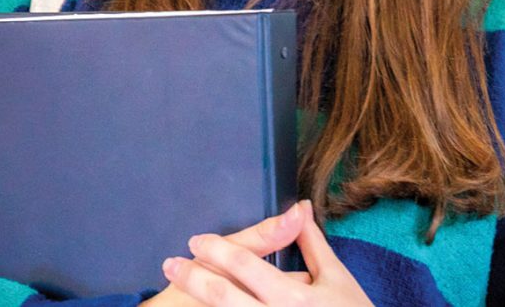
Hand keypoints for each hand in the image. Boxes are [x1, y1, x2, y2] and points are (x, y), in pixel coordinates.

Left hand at [162, 200, 373, 305]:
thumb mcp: (334, 278)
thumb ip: (312, 243)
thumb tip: (300, 207)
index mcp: (292, 297)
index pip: (245, 265)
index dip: (216, 250)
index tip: (196, 241)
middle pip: (223, 296)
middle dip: (192, 278)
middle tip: (171, 264)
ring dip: (197, 299)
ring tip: (177, 285)